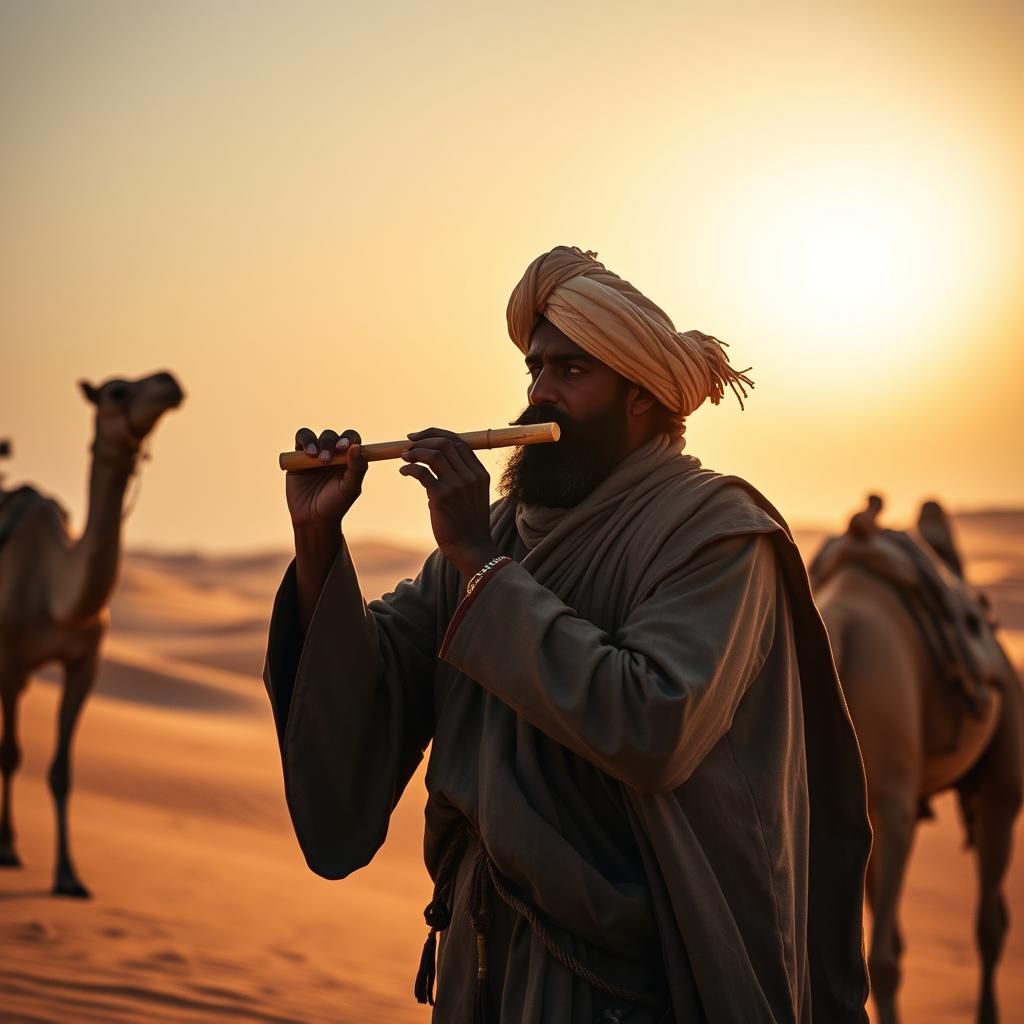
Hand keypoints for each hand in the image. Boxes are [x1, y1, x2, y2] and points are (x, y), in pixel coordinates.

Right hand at [286, 427, 367, 531]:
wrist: (312, 519)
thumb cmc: (335, 505)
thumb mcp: (350, 489)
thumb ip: (357, 468)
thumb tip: (356, 446)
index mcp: (349, 459)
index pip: (352, 439)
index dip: (349, 438)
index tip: (344, 447)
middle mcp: (333, 454)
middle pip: (332, 437)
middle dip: (330, 444)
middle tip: (326, 460)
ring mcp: (315, 454)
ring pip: (315, 435)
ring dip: (315, 442)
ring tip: (314, 456)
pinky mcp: (298, 457)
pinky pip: (301, 439)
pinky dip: (304, 441)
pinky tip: (307, 454)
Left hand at [399, 428, 498, 576]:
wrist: (471, 547)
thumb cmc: (468, 523)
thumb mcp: (473, 494)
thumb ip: (462, 476)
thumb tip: (436, 459)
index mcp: (480, 473)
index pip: (459, 442)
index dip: (436, 434)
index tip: (419, 437)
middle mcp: (470, 476)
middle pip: (445, 444)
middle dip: (423, 440)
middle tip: (407, 446)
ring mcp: (456, 486)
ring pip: (433, 454)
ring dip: (415, 452)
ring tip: (404, 457)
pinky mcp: (441, 497)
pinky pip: (421, 473)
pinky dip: (409, 469)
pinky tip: (404, 472)